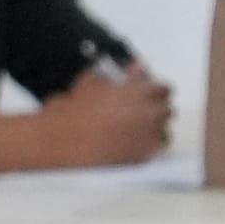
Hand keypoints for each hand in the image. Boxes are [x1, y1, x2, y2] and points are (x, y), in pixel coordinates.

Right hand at [0, 69, 170, 171]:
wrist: (58, 141)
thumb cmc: (72, 111)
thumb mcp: (92, 81)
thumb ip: (120, 73)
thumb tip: (136, 66)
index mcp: (142, 93)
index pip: (163, 89)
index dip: (151, 90)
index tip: (143, 94)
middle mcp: (152, 115)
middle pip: (166, 110)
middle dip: (153, 109)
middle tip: (134, 111)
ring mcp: (149, 138)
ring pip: (163, 131)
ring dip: (152, 128)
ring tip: (129, 128)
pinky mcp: (143, 157)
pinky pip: (153, 149)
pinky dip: (145, 145)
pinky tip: (128, 142)